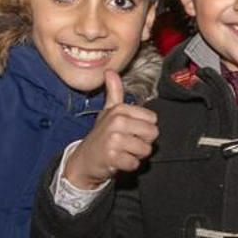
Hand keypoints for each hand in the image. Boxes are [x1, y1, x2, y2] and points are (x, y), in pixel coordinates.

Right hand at [64, 72, 158, 190]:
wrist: (84, 159)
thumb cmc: (101, 135)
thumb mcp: (107, 111)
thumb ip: (114, 92)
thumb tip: (110, 71)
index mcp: (120, 110)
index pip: (152, 119)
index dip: (144, 128)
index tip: (130, 130)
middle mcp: (117, 121)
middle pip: (152, 134)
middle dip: (143, 142)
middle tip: (127, 143)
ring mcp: (114, 139)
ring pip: (145, 149)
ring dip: (136, 155)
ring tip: (122, 151)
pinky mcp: (112, 157)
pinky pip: (135, 163)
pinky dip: (128, 165)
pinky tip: (118, 161)